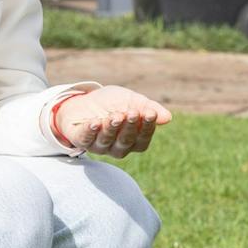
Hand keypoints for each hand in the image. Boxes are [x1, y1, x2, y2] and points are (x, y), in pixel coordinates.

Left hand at [54, 85, 171, 157]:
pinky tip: (95, 122)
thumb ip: (149, 108)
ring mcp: (97, 146)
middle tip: (132, 112)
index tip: (149, 113)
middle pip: (125, 142)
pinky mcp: (80, 140)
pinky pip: (85, 139)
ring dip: (111, 128)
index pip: (142, 141)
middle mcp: (116, 147)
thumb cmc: (112, 104)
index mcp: (132, 141)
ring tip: (115, 115)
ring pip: (106, 141)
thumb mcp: (132, 101)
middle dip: (129, 127)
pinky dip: (91, 131)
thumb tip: (167, 118)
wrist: (83, 100)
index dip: (147, 128)